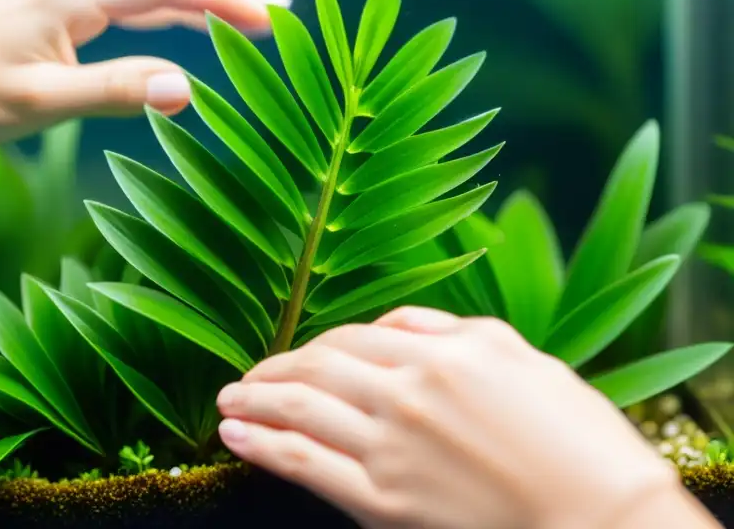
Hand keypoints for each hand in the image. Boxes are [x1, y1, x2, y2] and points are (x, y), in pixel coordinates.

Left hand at [215, 307, 692, 528]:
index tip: (291, 357)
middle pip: (315, 368)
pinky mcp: (382, 502)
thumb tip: (394, 326)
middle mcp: (404, 392)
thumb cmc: (574, 437)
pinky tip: (236, 438)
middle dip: (271, 370)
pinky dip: (261, 445)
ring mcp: (389, 447)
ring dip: (252, 402)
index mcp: (439, 353)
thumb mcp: (519, 356)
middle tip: (244, 379)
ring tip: (228, 402)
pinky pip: (303, 463)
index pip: (351, 340)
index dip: (312, 346)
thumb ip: (450, 331)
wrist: (607, 522)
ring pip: (298, 410)